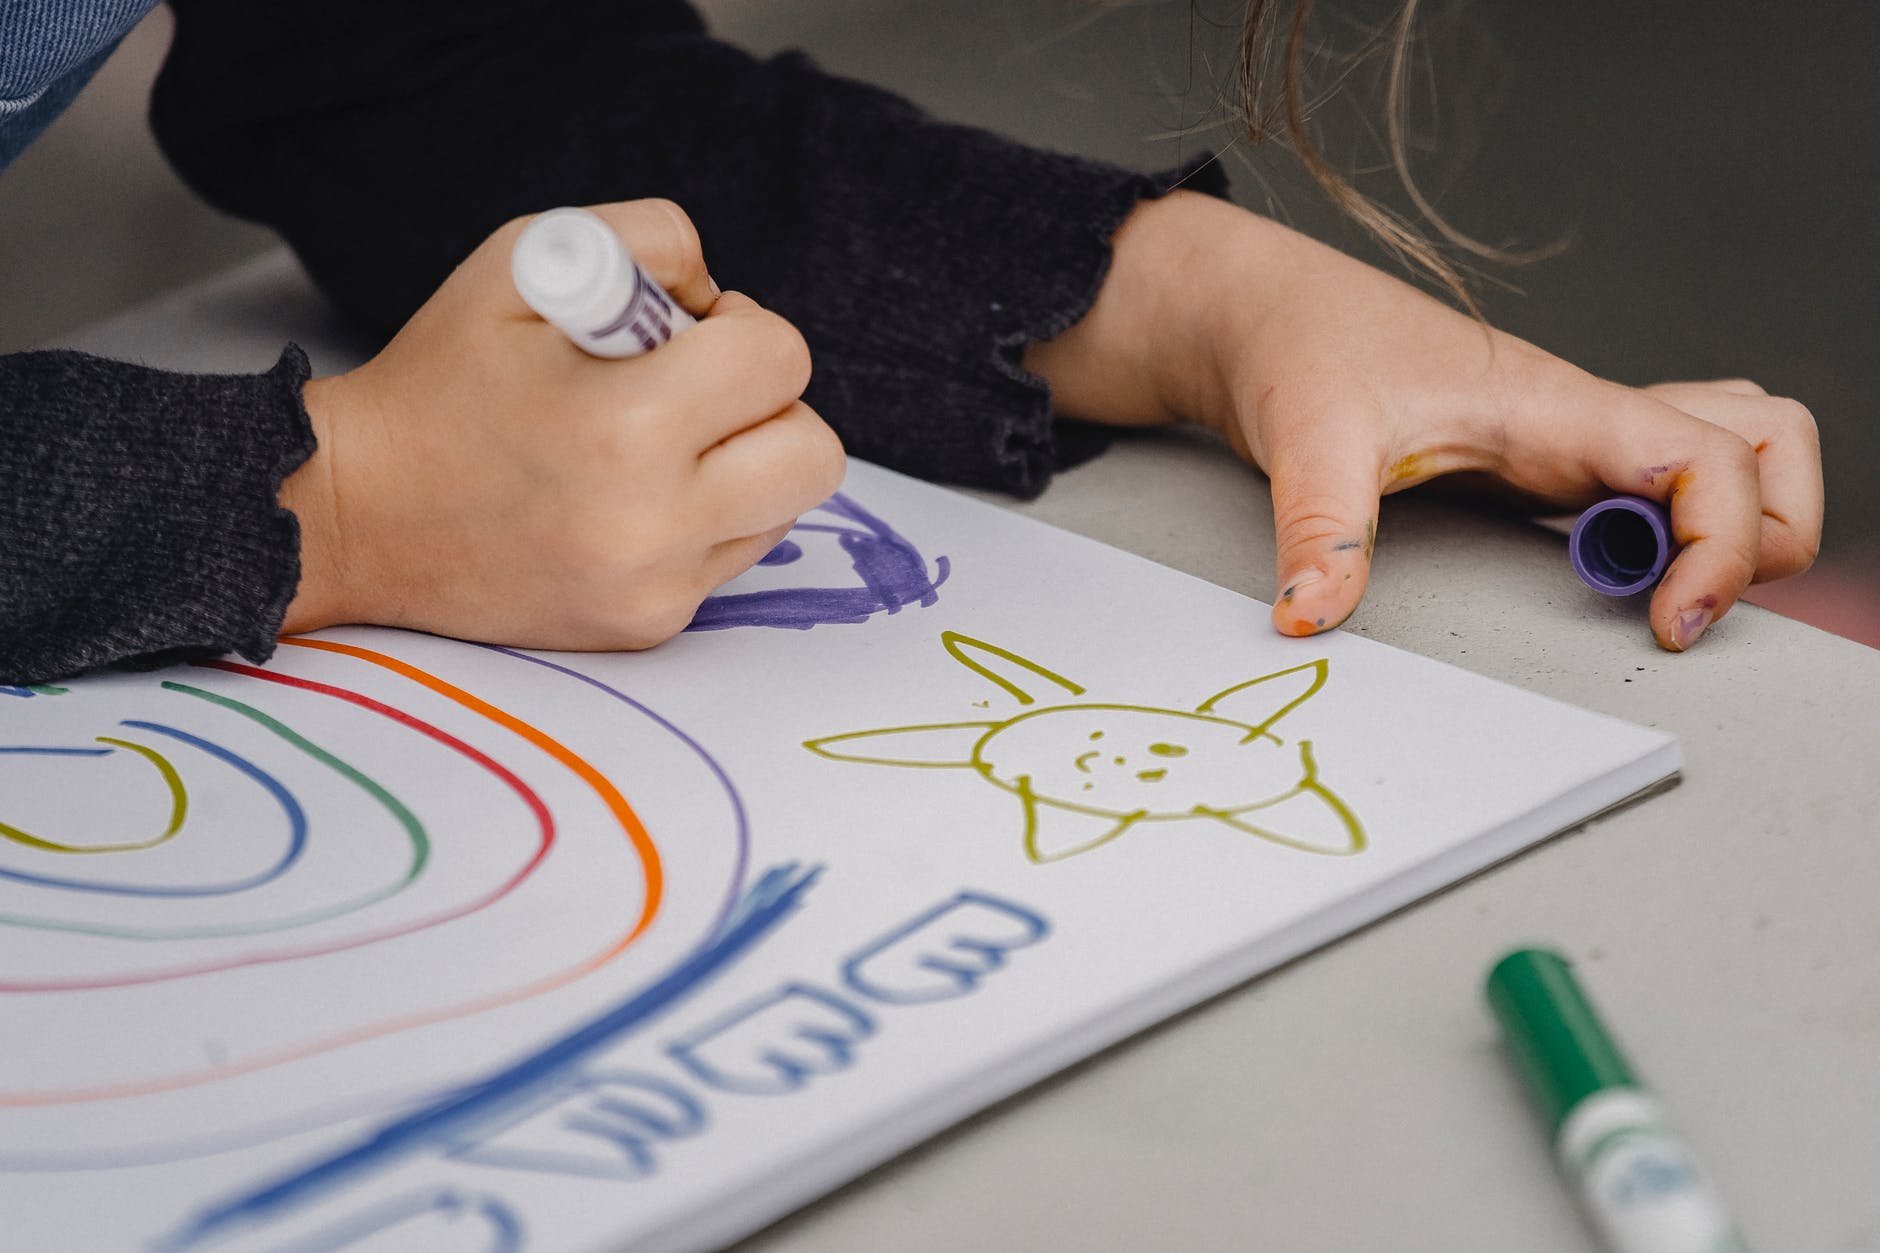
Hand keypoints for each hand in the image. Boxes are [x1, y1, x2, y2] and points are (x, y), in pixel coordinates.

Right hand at [280, 199, 844, 648]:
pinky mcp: (647, 627)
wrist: (354, 514)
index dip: (744, 327)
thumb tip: (723, 301)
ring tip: (661, 444)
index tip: (690, 331)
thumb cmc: (442, 380)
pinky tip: (631, 498)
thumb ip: (651, 242)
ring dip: (746, 463)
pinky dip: (705, 518)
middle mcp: (652, 524)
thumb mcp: (528, 262)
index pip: (779, 361)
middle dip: (771, 405)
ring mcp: (653, 587)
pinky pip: (733, 557)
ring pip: (784, 508)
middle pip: (814, 453)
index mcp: (626, 427)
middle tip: (699, 391)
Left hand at [1025, 192, 1821, 650]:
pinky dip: (1679, 522)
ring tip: (1649, 586)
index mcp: (1556, 407)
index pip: (1714, 460)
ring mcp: (1574, 435)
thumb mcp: (1305, 439)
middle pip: (1768, 445)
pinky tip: (1606, 569)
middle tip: (1672, 602)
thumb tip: (1312, 617)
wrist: (1262, 314)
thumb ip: (1318, 529)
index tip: (1669, 621)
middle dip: (1765, 534)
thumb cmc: (1297, 350)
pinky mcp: (1546, 458)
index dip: (1726, 547)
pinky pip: (1663, 477)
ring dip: (1735, 520)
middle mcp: (1585, 416)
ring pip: (1734, 447)